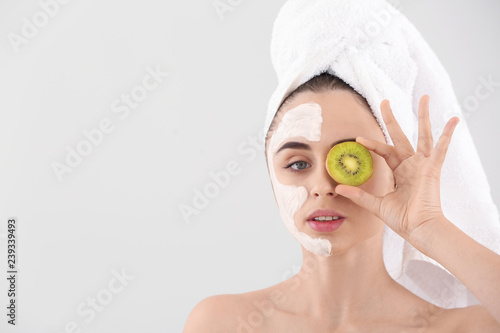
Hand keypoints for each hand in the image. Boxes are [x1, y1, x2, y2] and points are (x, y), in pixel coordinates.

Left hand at [335, 95, 459, 242]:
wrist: (418, 229)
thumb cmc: (402, 219)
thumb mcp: (376, 204)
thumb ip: (359, 195)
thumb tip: (338, 188)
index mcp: (399, 171)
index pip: (384, 151)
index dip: (372, 144)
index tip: (358, 139)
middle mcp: (411, 165)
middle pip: (400, 136)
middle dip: (391, 119)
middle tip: (384, 101)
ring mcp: (423, 165)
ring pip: (423, 135)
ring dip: (423, 116)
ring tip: (424, 97)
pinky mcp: (433, 169)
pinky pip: (441, 149)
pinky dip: (448, 134)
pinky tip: (454, 119)